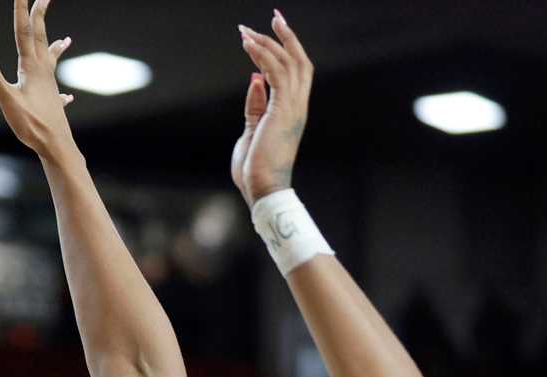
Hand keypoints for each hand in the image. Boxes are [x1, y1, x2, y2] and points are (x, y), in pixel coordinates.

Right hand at [0, 0, 74, 160]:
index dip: (21, 9)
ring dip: (56, 47)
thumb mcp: (9, 102)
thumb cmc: (33, 126)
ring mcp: (50, 85)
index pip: (24, 31)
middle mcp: (43, 71)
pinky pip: (57, 89)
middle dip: (40, 15)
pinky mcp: (53, 101)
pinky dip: (61, 87)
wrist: (56, 146)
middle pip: (41, 37)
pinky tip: (67, 96)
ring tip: (67, 39)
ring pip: (52, 60)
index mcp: (31, 67)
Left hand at [231, 11, 313, 206]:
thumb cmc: (255, 169)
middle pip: (299, 60)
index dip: (289, 49)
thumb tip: (254, 79)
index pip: (297, 72)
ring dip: (267, 43)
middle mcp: (298, 105)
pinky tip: (248, 47)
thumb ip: (256, 105)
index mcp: (293, 111)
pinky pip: (275, 73)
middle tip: (273, 17)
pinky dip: (262, 56)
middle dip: (285, 37)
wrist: (263, 190)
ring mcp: (293, 107)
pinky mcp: (282, 109)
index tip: (273, 33)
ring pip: (287, 62)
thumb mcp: (252, 131)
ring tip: (247, 32)